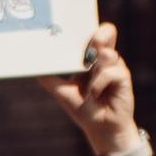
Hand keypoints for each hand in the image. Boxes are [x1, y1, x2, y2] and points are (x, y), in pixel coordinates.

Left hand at [38, 20, 138, 155]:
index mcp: (92, 58)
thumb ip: (49, 79)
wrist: (101, 129)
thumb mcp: (62, 92)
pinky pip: (109, 72)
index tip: (74, 27)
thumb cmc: (84, 109)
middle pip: (107, 32)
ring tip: (89, 90)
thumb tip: (32, 69)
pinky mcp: (123, 78)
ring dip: (94, 71)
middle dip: (99, 34)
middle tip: (92, 42)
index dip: (88, 28)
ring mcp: (116, 67)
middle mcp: (105, 59)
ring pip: (106, 55)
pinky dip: (98, 84)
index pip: (93, 34)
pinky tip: (95, 96)